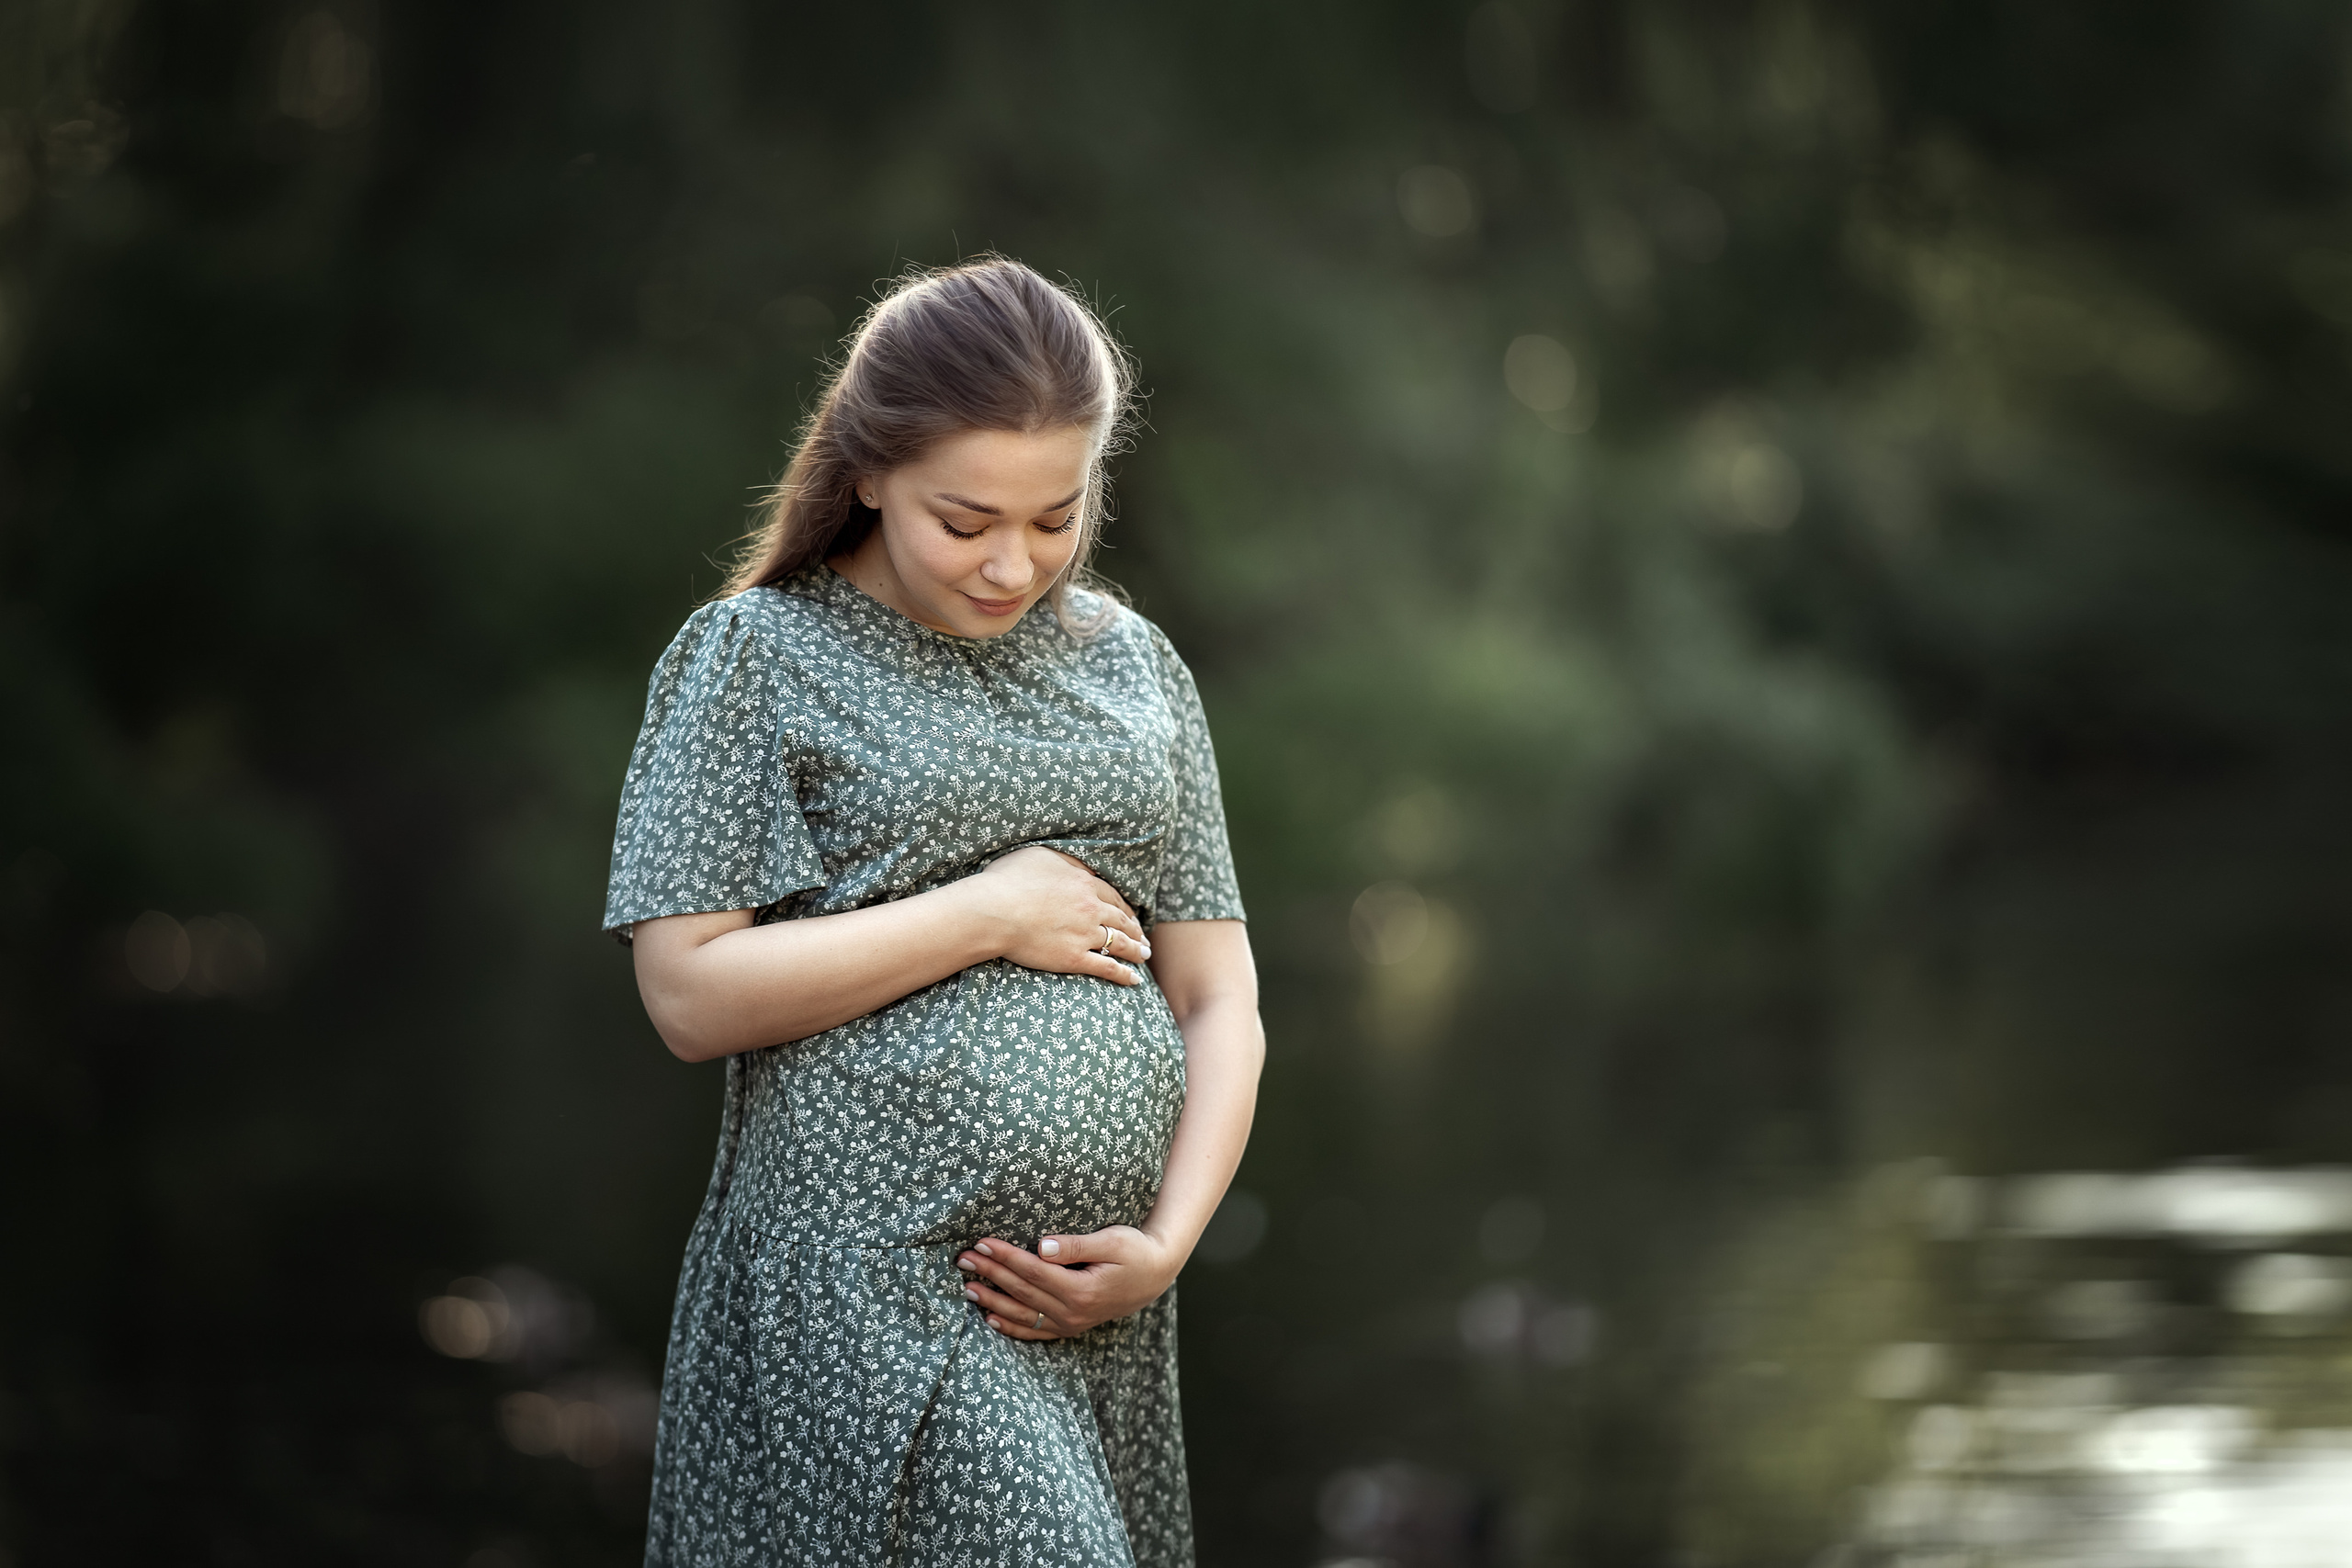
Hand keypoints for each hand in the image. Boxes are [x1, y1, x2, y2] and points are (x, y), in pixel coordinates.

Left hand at [955, 1226, 1179, 1339]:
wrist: (1156, 1275)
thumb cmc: (1135, 1250)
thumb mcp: (1111, 1240)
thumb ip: (1075, 1246)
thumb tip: (1041, 1246)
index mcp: (1081, 1290)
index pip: (1033, 1271)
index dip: (1005, 1257)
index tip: (982, 1243)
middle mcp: (1073, 1312)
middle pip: (1023, 1291)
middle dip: (991, 1274)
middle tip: (962, 1259)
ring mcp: (1072, 1323)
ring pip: (1024, 1314)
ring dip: (993, 1301)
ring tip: (966, 1288)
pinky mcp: (1072, 1326)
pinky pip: (1036, 1331)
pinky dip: (1012, 1326)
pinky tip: (991, 1319)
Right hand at [962, 846, 1149, 985]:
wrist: (994, 911)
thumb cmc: (1008, 881)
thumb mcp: (1041, 856)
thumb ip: (1065, 860)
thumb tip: (1081, 865)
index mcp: (1083, 884)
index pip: (1113, 897)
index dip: (1125, 907)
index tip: (1131, 914)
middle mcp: (1090, 909)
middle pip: (1121, 920)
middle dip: (1135, 930)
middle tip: (1144, 937)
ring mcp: (1084, 935)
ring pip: (1119, 943)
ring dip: (1136, 951)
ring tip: (1145, 955)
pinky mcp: (1073, 958)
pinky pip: (1107, 967)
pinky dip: (1124, 974)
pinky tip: (1135, 980)